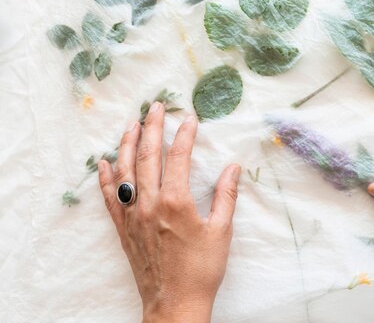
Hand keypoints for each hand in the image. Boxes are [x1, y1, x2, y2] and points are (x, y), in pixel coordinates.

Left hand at [97, 102, 240, 322]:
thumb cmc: (202, 270)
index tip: (189, 118)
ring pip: (125, 172)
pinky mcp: (123, 230)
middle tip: (154, 106)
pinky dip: (106, 178)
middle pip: (147, 156)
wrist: (175, 304)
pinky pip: (110, 198)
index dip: (184, 134)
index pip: (178, 157)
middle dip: (151, 127)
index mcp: (176, 202)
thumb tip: (233, 168)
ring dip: (126, 144)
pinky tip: (104, 163)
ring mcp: (133, 216)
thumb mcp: (221, 231)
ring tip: (130, 124)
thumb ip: (226, 196)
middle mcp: (150, 204)